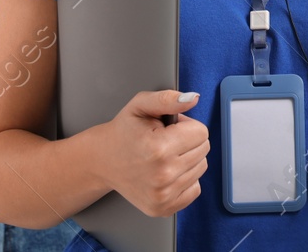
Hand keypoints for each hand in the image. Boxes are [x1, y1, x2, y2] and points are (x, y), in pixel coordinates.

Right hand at [92, 89, 209, 216]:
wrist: (103, 161)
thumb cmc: (124, 131)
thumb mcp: (140, 105)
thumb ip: (168, 98)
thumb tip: (193, 99)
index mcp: (159, 148)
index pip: (201, 132)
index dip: (186, 125)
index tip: (168, 129)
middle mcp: (162, 175)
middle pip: (203, 150)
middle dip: (187, 141)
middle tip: (164, 141)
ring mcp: (163, 195)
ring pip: (201, 168)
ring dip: (187, 159)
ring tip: (163, 156)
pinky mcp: (163, 208)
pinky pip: (195, 189)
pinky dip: (185, 179)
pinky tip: (167, 172)